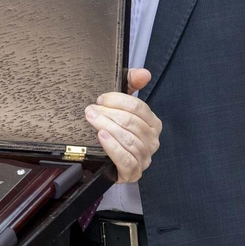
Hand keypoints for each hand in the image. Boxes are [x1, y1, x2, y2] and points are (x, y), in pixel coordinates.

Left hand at [85, 68, 162, 183]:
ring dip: (107, 127)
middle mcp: (152, 141)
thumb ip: (132, 85)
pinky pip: (125, 160)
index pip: (139, 108)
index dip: (118, 101)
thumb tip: (144, 73)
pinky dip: (113, 148)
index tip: (100, 99)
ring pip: (128, 140)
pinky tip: (102, 137)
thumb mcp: (123, 106)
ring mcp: (144, 158)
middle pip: (131, 123)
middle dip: (108, 114)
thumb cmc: (118, 130)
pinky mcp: (133, 173)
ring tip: (92, 120)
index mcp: (153, 123)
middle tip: (91, 110)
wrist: (109, 162)